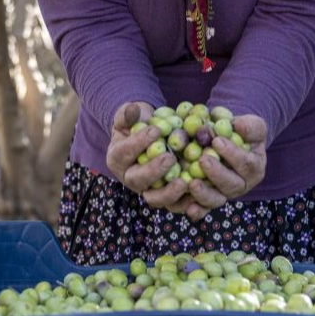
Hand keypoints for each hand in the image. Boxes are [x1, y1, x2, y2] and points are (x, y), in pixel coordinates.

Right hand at [107, 101, 205, 218]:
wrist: (153, 136)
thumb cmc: (141, 123)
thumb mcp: (131, 115)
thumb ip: (128, 113)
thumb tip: (132, 109)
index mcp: (117, 158)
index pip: (124, 153)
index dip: (138, 143)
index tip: (156, 131)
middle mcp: (130, 178)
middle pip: (137, 180)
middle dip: (153, 170)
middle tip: (170, 157)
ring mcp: (148, 190)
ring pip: (154, 199)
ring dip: (169, 192)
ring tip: (184, 182)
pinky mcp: (166, 197)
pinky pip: (174, 205)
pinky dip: (185, 203)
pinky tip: (197, 196)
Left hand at [186, 114, 267, 219]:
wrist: (230, 142)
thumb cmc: (242, 132)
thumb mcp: (251, 125)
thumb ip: (249, 126)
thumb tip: (237, 125)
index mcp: (254, 168)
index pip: (246, 164)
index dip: (232, 154)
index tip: (217, 141)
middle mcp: (242, 185)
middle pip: (232, 185)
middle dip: (217, 174)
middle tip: (203, 160)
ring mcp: (225, 194)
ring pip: (217, 200)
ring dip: (205, 194)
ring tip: (193, 184)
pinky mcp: (209, 200)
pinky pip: (203, 209)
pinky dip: (197, 210)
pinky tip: (189, 208)